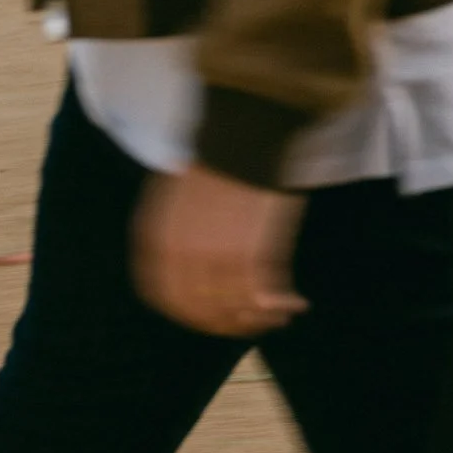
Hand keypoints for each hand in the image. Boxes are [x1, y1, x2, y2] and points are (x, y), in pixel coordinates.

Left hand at [132, 165, 309, 337]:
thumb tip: (193, 259)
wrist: (248, 131)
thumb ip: (179, 230)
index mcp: (156, 238)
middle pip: (199, 309)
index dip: (191, 312)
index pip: (164, 295)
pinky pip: (263, 297)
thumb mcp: (180, 192)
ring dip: (260, 319)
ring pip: (233, 309)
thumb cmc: (220, 153)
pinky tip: (295, 304)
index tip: (214, 316)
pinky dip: (280, 307)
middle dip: (228, 322)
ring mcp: (213, 258)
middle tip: (254, 321)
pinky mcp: (250, 257)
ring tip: (281, 315)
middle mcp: (178, 255)